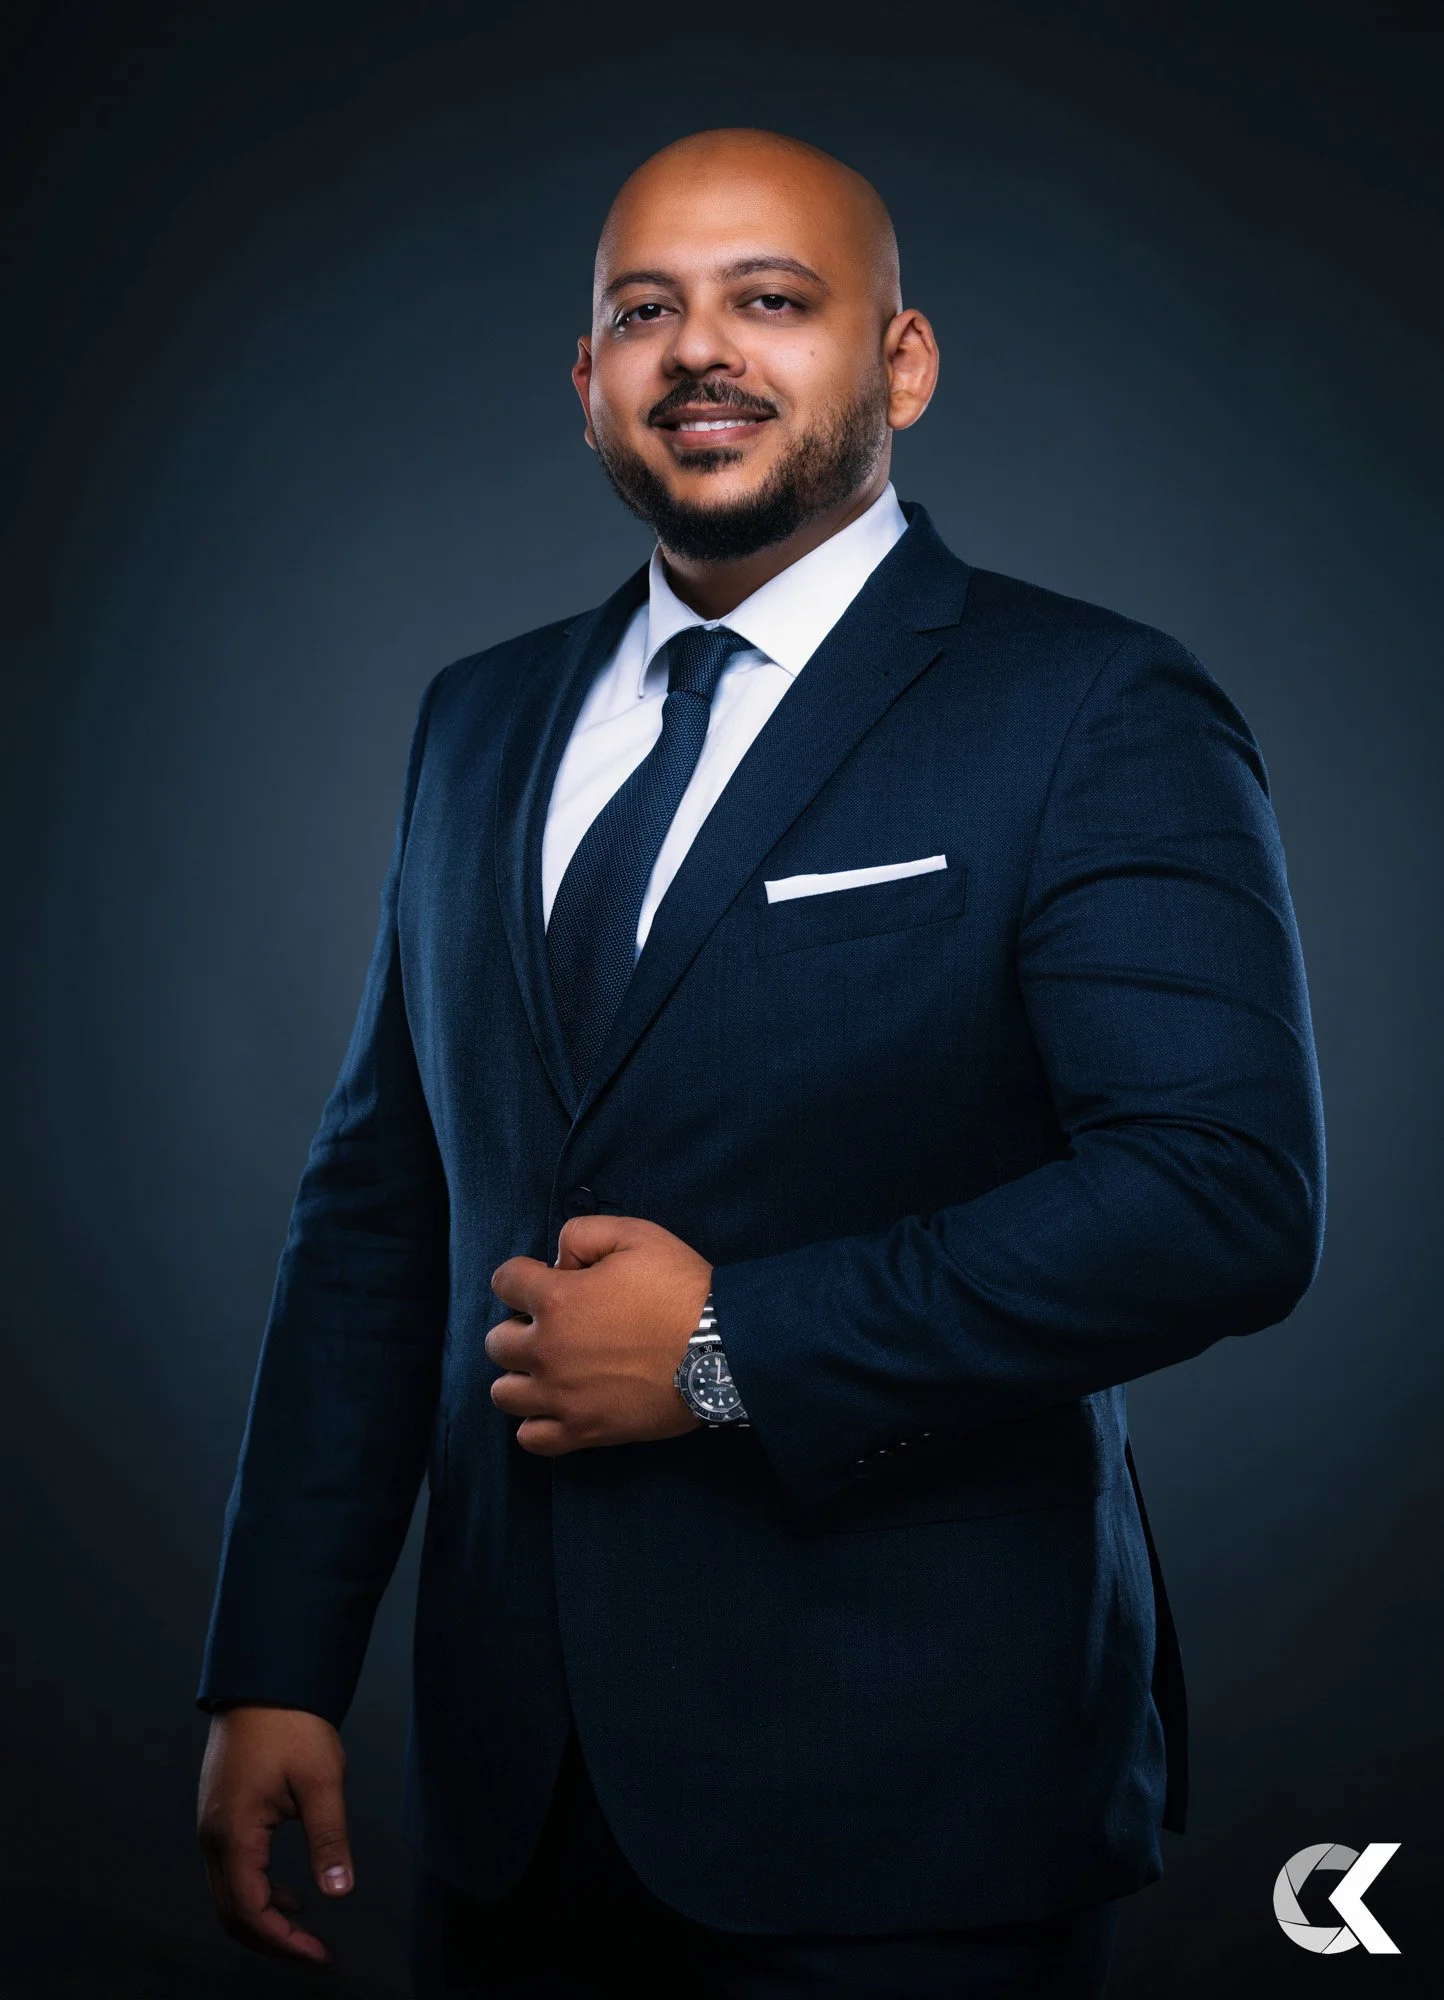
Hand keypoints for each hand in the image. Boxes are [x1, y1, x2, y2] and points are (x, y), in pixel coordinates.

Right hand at [196, 1703, 353, 1966]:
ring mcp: (212, 1827)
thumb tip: (339, 1892)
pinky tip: (291, 1893)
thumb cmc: (292, 1725)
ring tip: (307, 1930)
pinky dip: (258, 1893)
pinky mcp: (220, 1816)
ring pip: (229, 1896)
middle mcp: (213, 1838)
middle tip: (317, 1953)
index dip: (285, 1944)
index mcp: (234, 1835)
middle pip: (232, 1914)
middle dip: (274, 1942)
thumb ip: (329, 1839)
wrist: (263, 1681)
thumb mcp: (321, 1780)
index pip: (250, 1912)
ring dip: (264, 1919)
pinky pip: (232, 1872)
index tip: (321, 1955)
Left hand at [487, 1215, 711, 1453]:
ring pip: (504, 1393)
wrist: (724, 1348)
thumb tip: (556, 1261)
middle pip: (497, 1342)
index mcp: (556, 1299)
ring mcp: (563, 1397)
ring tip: (552, 1367)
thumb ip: (581, 1235)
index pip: (504, 1282)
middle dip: (520, 1327)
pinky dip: (536, 1422)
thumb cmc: (682, 1288)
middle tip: (557, 1325)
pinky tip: (559, 1405)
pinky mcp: (585, 1431)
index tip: (550, 1279)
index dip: (524, 1275)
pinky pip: (531, 1438)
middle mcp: (548, 1351)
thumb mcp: (635, 1235)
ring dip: (522, 1376)